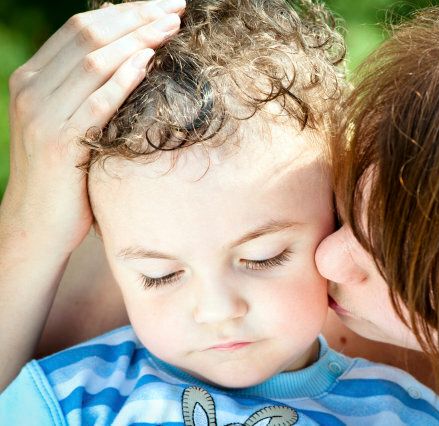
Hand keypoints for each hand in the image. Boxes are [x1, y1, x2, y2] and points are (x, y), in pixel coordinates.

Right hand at [1, 0, 184, 253]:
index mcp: (32, 78)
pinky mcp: (59, 143)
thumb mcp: (66, 122)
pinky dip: (124, 79)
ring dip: (139, 38)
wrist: (35, 225)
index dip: (123, 10)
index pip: (80, 27)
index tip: (160, 3)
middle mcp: (31, 88)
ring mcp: (42, 115)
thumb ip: (85, 88)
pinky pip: (96, 102)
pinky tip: (150, 62)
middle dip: (137, 15)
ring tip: (172, 25)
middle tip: (175, 5)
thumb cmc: (62, 174)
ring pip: (94, 60)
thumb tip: (128, 53)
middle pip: (89, 34)